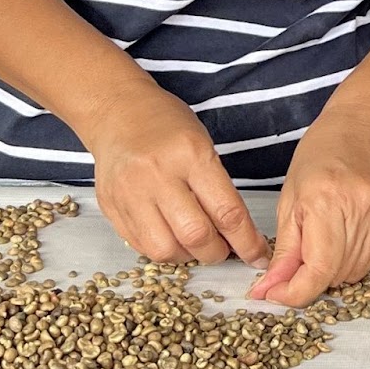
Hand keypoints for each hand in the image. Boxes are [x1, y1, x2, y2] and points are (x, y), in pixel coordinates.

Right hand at [83, 88, 269, 266]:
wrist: (117, 112)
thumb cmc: (167, 128)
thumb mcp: (204, 147)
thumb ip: (220, 191)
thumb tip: (240, 238)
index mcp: (190, 155)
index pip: (227, 212)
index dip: (248, 242)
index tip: (258, 256)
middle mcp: (156, 175)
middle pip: (196, 235)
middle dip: (217, 252)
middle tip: (223, 248)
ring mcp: (129, 192)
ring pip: (165, 249)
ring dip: (188, 255)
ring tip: (194, 243)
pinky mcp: (111, 206)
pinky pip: (142, 246)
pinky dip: (164, 250)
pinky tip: (171, 236)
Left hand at [248, 115, 369, 305]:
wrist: (366, 127)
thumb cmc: (321, 156)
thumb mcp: (289, 201)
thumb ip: (284, 252)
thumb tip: (268, 291)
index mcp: (326, 202)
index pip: (318, 271)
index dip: (295, 293)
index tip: (276, 295)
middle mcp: (362, 210)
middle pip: (336, 275)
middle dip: (312, 276)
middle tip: (300, 257)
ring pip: (357, 272)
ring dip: (335, 267)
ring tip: (328, 236)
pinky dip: (356, 255)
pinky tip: (350, 228)